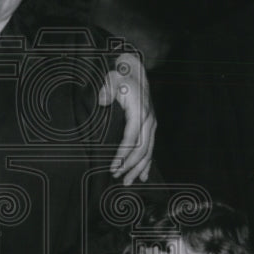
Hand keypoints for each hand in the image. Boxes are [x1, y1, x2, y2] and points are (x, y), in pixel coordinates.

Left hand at [99, 52, 156, 185]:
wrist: (136, 71)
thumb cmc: (122, 77)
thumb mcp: (113, 78)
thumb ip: (108, 89)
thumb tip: (102, 100)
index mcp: (139, 112)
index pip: (131, 139)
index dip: (123, 155)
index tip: (113, 166)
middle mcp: (149, 121)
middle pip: (141, 150)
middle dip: (130, 166)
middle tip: (117, 177)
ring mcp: (152, 124)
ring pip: (148, 152)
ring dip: (138, 169)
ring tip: (127, 182)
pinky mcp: (151, 127)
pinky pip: (151, 148)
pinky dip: (147, 164)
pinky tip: (143, 176)